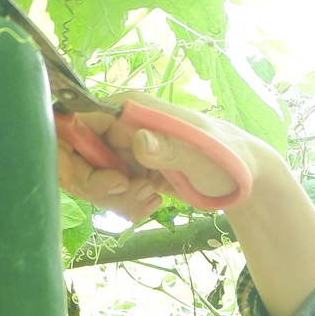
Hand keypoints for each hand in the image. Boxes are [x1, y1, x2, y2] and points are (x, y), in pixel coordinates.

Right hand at [53, 95, 262, 221]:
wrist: (241, 179)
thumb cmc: (227, 160)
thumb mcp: (200, 156)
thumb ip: (169, 149)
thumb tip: (140, 140)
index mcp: (127, 109)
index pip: (73, 124)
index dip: (72, 158)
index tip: (108, 185)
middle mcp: (116, 126)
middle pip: (75, 159)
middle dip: (99, 188)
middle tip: (134, 193)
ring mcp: (119, 150)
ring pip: (90, 182)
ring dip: (116, 201)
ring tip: (152, 196)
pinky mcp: (126, 171)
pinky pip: (107, 195)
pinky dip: (126, 206)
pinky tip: (154, 201)